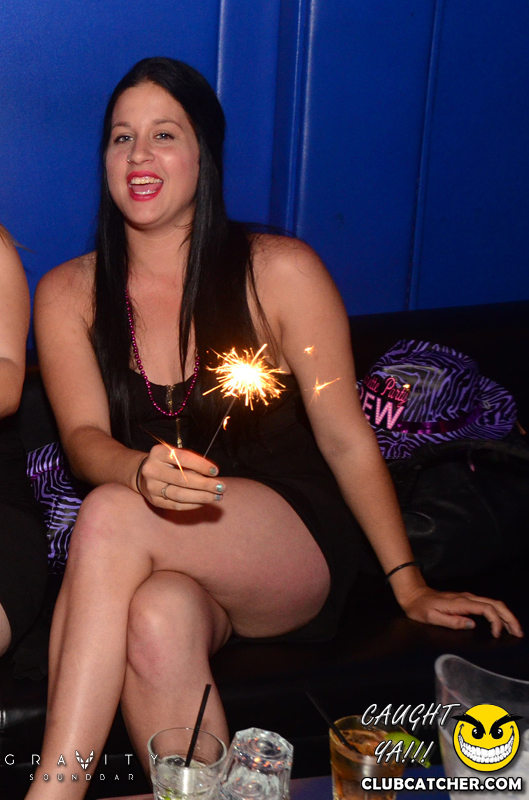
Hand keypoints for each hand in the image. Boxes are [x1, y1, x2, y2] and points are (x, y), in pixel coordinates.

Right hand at [136, 444, 224, 510]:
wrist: (142, 473)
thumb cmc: (166, 462)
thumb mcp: (174, 454)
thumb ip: (190, 462)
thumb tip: (212, 475)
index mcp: (158, 453)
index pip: (182, 458)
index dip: (200, 465)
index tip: (215, 471)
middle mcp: (152, 470)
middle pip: (182, 479)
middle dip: (205, 484)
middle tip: (222, 487)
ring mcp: (152, 487)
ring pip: (180, 495)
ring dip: (202, 497)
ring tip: (217, 497)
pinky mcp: (154, 500)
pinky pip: (176, 505)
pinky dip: (193, 504)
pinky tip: (205, 502)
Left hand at [400, 586, 523, 638]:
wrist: (414, 595)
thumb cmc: (421, 608)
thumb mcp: (432, 618)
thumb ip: (452, 621)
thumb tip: (472, 625)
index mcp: (461, 603)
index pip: (486, 609)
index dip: (496, 622)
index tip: (497, 635)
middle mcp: (467, 598)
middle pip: (496, 604)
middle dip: (509, 618)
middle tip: (519, 633)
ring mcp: (468, 597)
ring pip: (494, 603)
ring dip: (506, 615)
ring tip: (515, 629)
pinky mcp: (467, 600)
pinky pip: (488, 605)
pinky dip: (499, 613)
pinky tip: (502, 623)